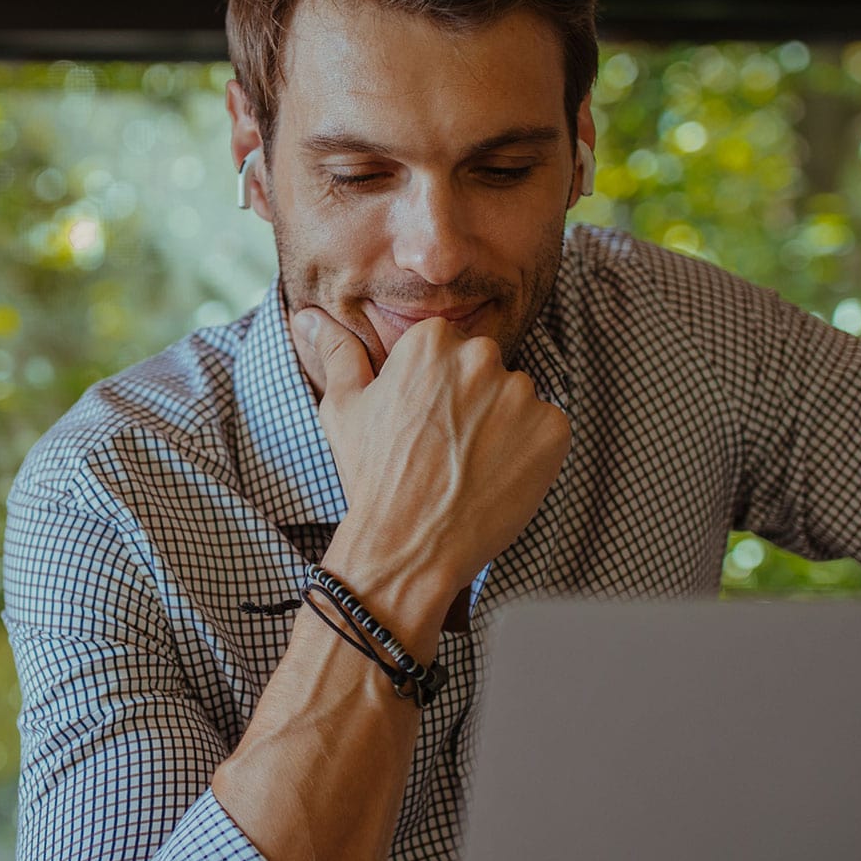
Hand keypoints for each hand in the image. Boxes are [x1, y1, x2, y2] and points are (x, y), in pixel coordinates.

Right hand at [291, 306, 570, 636]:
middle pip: (485, 367)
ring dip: (501, 424)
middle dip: (471, 399)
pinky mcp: (553, 429)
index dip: (434, 386)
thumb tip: (307, 316)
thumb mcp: (344, 409)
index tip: (423, 418)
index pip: (447, 346)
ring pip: (516, 398)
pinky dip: (529, 451)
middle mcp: (480, 357)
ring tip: (469, 465)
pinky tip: (496, 475)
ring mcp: (521, 392)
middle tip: (444, 446)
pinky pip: (545, 428)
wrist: (410, 544)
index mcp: (431, 341)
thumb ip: (337, 352)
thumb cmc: (373, 476)